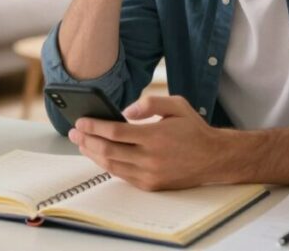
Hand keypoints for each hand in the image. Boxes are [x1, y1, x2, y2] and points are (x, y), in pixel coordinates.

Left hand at [68, 95, 224, 190]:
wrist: (214, 158)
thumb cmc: (194, 130)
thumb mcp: (176, 105)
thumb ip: (150, 102)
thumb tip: (125, 112)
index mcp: (156, 136)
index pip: (115, 132)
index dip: (94, 127)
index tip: (80, 121)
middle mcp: (151, 158)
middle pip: (108, 150)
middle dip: (87, 140)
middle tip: (74, 131)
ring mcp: (150, 174)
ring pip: (112, 165)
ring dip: (93, 154)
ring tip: (81, 143)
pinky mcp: (151, 185)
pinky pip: (122, 175)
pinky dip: (107, 165)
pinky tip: (99, 155)